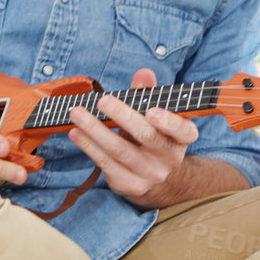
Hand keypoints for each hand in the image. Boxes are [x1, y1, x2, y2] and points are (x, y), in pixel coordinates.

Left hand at [66, 68, 198, 208]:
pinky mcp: (130, 185)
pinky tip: (76, 133)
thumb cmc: (152, 136)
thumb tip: (143, 74)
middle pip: (146, 136)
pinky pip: (105, 163)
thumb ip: (148, 94)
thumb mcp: (154, 116)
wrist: (154, 178)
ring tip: (77, 114)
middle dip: (122, 116)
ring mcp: (150, 175)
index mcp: (181, 139)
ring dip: (95, 129)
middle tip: (102, 100)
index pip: (183, 130)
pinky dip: (88, 146)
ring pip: (119, 150)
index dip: (169, 122)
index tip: (151, 112)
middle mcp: (170, 159)